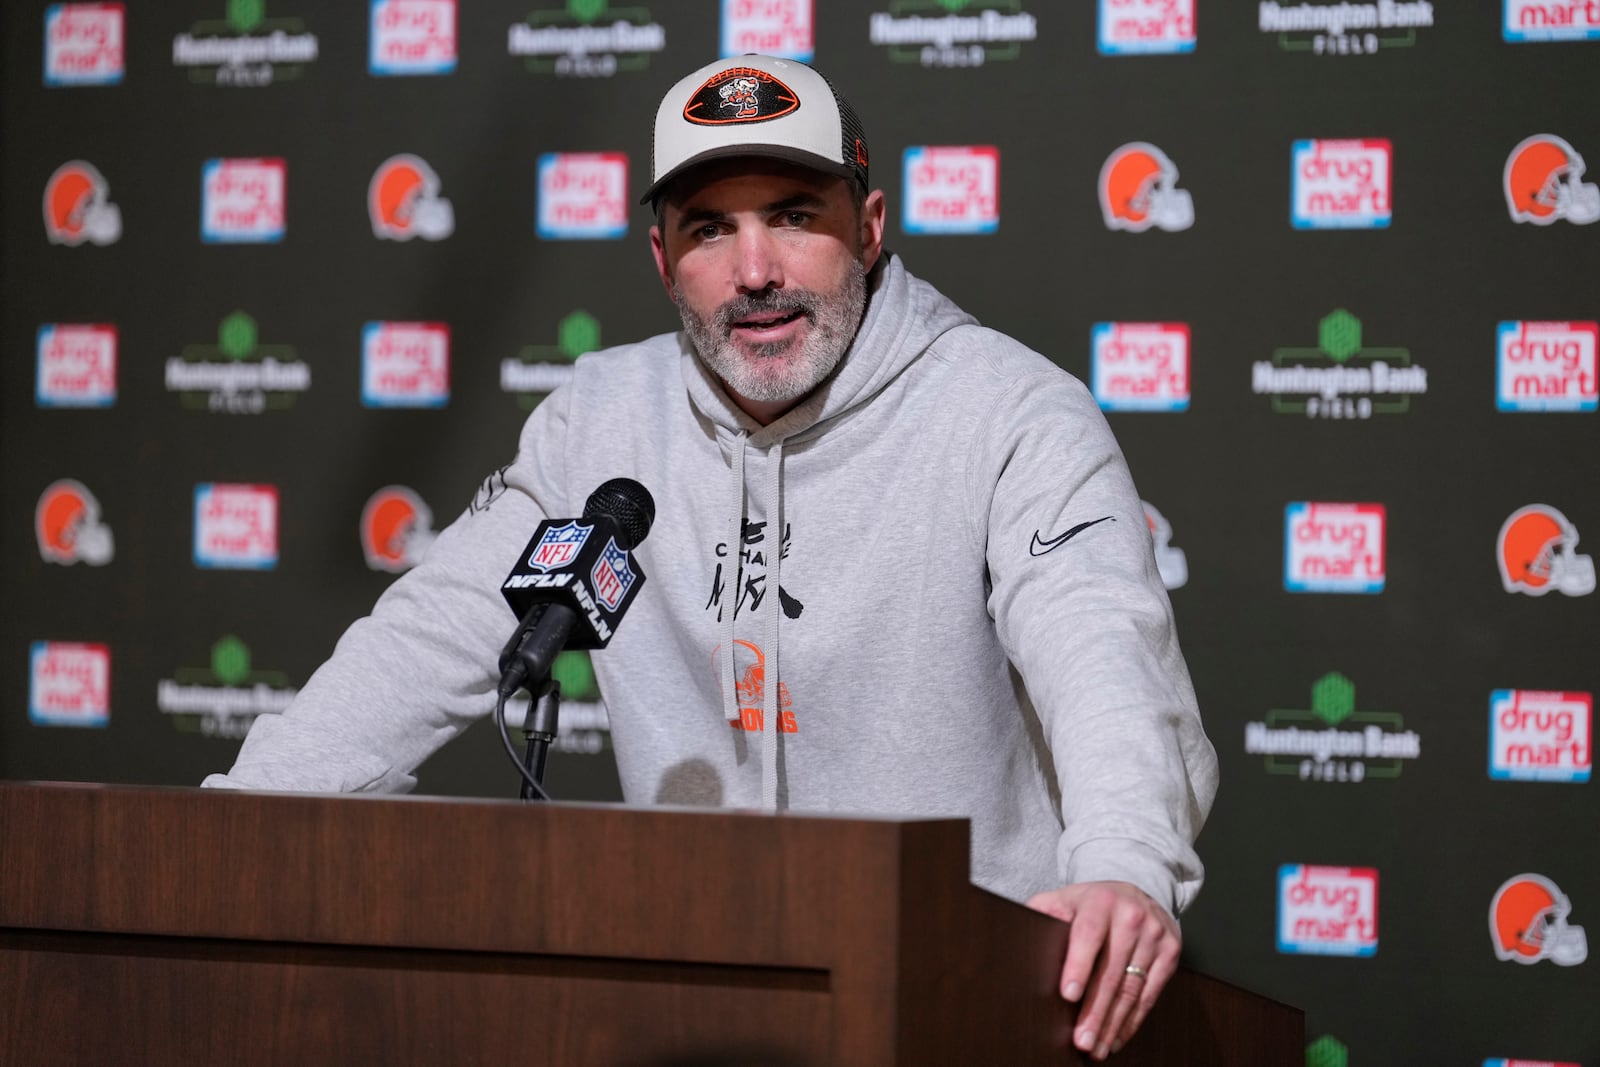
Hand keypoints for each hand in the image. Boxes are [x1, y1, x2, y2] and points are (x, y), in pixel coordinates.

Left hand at [1026, 881, 1179, 1060]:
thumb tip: (1015, 937)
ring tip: (1096, 1048)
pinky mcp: (1170, 953)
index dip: (1078, 966)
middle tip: (1081, 1040)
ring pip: (1131, 989)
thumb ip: (1043, 913)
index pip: (1088, 935)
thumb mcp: (1064, 899)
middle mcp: (1131, 916)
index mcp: (1100, 901)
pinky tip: (1117, 1038)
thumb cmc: (1090, 904)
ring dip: (1112, 1024)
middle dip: (1094, 1011)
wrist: (1137, 893)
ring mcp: (1154, 935)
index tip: (1067, 995)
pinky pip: (1150, 995)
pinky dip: (1132, 1021)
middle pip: (1110, 972)